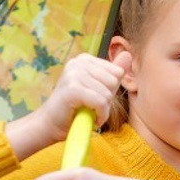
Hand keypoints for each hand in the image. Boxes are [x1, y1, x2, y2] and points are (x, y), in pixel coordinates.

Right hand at [5, 53, 124, 159]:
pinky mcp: (72, 88)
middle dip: (107, 99)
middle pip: (114, 81)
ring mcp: (74, 74)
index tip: (94, 97)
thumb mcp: (100, 88)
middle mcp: (78, 62)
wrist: (52, 125)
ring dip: (103, 109)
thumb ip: (114, 71)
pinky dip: (100, 114)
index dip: (110, 90)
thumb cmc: (78, 108)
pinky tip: (92, 118)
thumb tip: (128, 54)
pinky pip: (101, 102)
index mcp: (85, 59)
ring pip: (107, 93)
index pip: (117, 72)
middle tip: (90, 105)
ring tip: (88, 111)